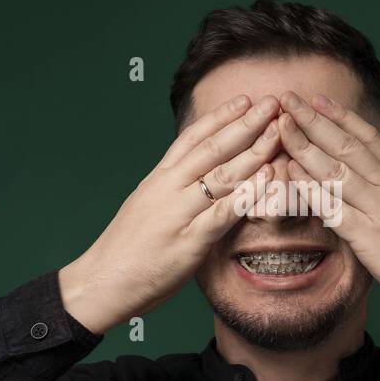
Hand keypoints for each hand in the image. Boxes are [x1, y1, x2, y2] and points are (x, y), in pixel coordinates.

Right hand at [58, 94, 282, 332]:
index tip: (245, 100)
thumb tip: (198, 175)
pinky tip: (267, 178)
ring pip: (221, 175)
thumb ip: (173, 188)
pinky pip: (224, 212)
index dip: (221, 116)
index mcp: (159, 178)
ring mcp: (178, 213)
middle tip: (272, 103)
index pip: (192, 138)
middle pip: (212, 148)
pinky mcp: (189, 241)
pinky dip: (248, 193)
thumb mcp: (147, 204)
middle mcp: (168, 188)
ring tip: (277, 133)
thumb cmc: (127, 248)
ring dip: (254, 151)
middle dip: (245, 124)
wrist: (102, 280)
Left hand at [276, 90, 379, 324]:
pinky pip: (334, 209)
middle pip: (347, 146)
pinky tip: (292, 176)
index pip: (368, 138)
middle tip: (289, 101)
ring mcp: (379, 211)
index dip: (341, 116)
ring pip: (337, 171)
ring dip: (306, 148)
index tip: (318, 99)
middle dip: (315, 121)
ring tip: (282, 128)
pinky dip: (312, 190)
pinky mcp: (369, 238)